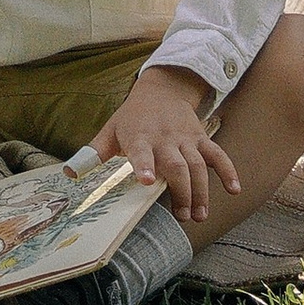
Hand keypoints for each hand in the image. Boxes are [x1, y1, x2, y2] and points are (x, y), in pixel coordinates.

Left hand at [94, 67, 239, 224]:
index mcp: (139, 137)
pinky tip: (234, 189)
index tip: (146, 181)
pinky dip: (227, 170)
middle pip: (176, 165)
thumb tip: (69, 174)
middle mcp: (164, 138)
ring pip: (197, 164)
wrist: (161, 88)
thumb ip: (93, 153)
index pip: (140, 152)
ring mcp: (185, 138)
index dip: (143, 165)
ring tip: (199, 215)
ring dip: (201, 190)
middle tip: (183, 216)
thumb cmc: (132, 117)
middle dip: (181, 190)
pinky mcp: (200, 138)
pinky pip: (216, 154)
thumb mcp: (110, 130)